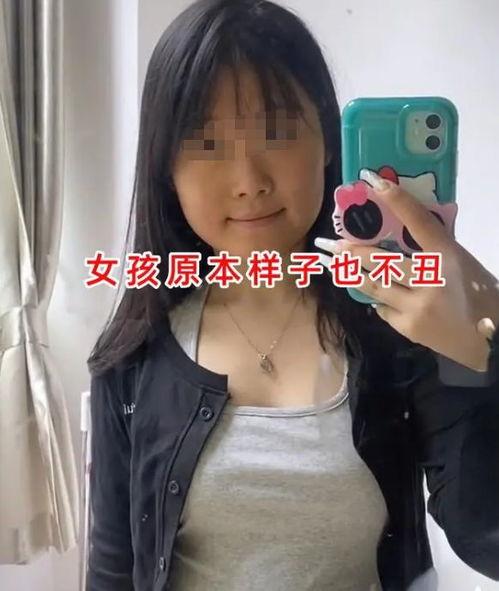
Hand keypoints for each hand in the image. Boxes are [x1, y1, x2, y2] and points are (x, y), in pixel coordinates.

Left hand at [315, 177, 498, 371]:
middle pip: (382, 261)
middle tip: (332, 244)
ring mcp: (417, 305)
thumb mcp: (461, 264)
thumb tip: (403, 232)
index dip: (397, 201)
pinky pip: (382, 309)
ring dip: (351, 274)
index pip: (419, 221)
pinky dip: (379, 301)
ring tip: (334, 265)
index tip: (375, 183)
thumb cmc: (479, 295)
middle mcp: (430, 278)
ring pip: (373, 285)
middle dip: (353, 252)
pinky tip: (379, 299)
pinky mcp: (408, 326)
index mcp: (448, 256)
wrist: (491, 340)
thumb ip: (434, 250)